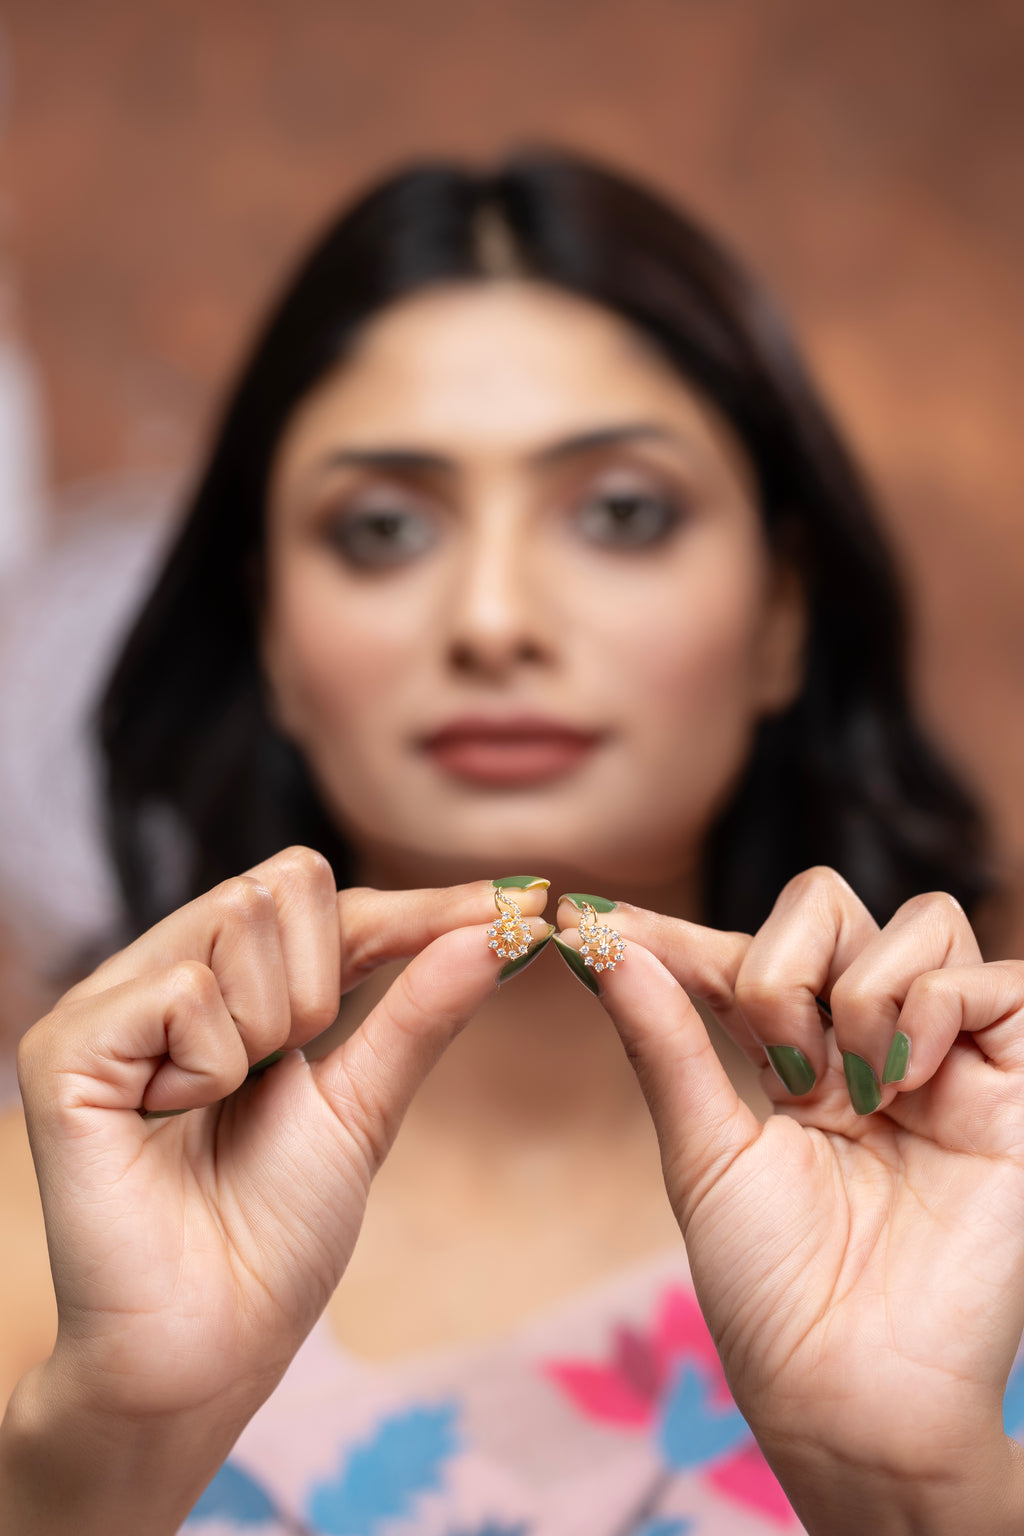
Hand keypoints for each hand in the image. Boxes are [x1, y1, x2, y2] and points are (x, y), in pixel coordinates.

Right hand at [15, 850, 548, 1434]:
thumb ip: (420, 1008)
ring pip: (237, 921)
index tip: (514, 905)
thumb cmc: (277, 1232)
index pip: (327, 899)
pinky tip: (170, 1119)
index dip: (418, 907)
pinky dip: (209, 1068)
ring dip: (266, 1031)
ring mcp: (108, 1004)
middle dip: (320, 990)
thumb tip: (497, 925)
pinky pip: (185, 994)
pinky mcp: (66, 1048)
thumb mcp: (364, 1104)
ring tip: (219, 1105)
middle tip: (282, 1074)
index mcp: (227, 983)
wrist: (210, 1342)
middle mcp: (161, 973)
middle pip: (282, 884)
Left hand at [559, 870, 1023, 1533]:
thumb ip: (666, 1041)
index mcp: (795, 1061)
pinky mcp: (1018, 1088)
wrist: (852, 1391)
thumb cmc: (772, 1290)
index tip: (601, 924)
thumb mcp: (704, 1153)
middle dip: (787, 965)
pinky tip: (907, 1082)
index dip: (679, 933)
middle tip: (784, 1067)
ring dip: (865, 990)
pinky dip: (941, 1005)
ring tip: (859, 1091)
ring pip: (922, 920)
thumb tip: (605, 947)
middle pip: (833, 906)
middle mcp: (870, 1047)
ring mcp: (947, 1061)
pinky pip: (1000, 979)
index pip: (745, 951)